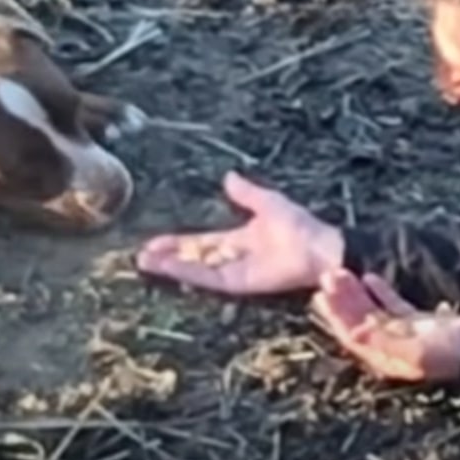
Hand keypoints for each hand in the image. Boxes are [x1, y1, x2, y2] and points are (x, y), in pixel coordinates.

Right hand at [133, 171, 344, 295]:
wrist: (319, 248)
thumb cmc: (299, 225)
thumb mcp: (267, 202)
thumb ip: (246, 193)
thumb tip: (228, 176)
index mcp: (238, 239)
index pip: (200, 242)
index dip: (177, 242)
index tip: (153, 241)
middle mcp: (232, 257)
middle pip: (193, 257)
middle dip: (167, 256)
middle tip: (140, 256)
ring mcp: (234, 272)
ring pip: (195, 269)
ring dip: (170, 266)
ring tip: (145, 262)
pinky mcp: (238, 283)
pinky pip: (208, 278)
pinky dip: (188, 273)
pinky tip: (169, 267)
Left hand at [309, 267, 459, 382]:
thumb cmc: (453, 352)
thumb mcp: (416, 350)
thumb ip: (384, 342)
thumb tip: (354, 334)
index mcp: (385, 358)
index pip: (352, 334)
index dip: (336, 313)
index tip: (324, 291)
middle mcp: (389, 348)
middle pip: (357, 321)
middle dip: (340, 299)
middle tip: (327, 276)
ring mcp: (403, 334)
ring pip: (371, 311)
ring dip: (355, 293)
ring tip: (341, 272)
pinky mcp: (418, 322)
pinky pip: (390, 305)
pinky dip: (378, 292)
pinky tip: (369, 277)